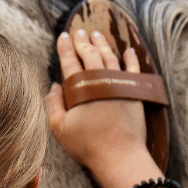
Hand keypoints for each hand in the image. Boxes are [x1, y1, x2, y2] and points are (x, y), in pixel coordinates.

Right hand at [45, 29, 151, 178]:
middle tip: (78, 32)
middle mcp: (100, 80)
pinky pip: (133, 69)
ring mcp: (119, 84)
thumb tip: (54, 86)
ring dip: (103, 44)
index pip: (70, 61)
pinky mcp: (134, 92)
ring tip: (97, 35)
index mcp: (80, 88)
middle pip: (91, 54)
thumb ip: (53, 104)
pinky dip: (130, 58)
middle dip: (83, 41)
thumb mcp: (60, 128)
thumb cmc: (87, 145)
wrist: (120, 156)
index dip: (66, 47)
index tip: (63, 36)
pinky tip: (127, 50)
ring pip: (110, 57)